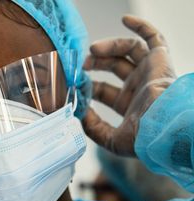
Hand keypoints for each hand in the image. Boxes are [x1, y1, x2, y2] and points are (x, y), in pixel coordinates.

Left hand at [82, 15, 176, 155]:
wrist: (165, 127)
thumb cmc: (143, 137)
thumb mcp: (112, 140)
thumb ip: (94, 129)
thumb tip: (79, 114)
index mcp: (129, 105)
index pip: (103, 91)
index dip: (88, 87)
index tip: (75, 85)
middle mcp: (139, 86)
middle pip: (113, 67)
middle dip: (95, 64)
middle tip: (82, 64)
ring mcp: (149, 72)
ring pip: (128, 51)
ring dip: (109, 47)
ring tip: (93, 50)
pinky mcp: (160, 60)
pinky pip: (153, 37)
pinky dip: (140, 26)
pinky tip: (125, 19)